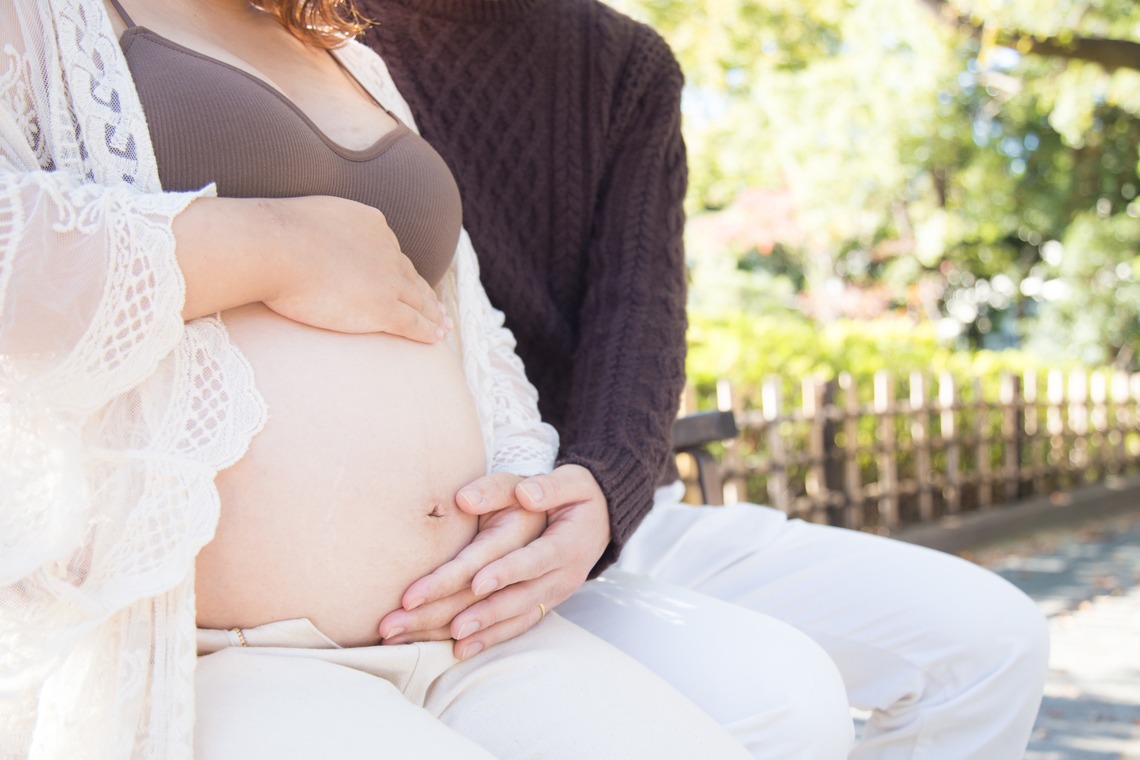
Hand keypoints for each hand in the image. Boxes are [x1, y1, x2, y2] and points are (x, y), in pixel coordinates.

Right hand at [264, 196, 449, 340]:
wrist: (276, 247)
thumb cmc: (272, 235)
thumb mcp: (300, 220)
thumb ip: (310, 230)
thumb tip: (295, 238)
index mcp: (369, 223)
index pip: (389, 250)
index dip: (400, 269)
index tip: (408, 279)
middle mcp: (385, 249)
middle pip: (410, 275)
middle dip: (424, 292)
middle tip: (436, 306)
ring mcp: (387, 280)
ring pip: (419, 300)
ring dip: (433, 314)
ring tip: (443, 326)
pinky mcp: (383, 308)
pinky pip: (414, 323)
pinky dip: (428, 332)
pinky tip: (436, 339)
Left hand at [378, 465, 610, 658]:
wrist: (601, 521)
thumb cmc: (576, 496)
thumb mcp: (571, 481)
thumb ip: (547, 486)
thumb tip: (524, 494)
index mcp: (566, 544)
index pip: (533, 561)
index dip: (506, 572)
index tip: (475, 582)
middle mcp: (560, 577)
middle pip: (511, 597)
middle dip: (464, 608)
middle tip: (413, 612)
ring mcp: (551, 595)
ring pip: (508, 617)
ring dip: (468, 628)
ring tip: (425, 636)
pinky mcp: (541, 605)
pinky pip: (513, 627)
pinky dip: (487, 639)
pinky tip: (457, 649)